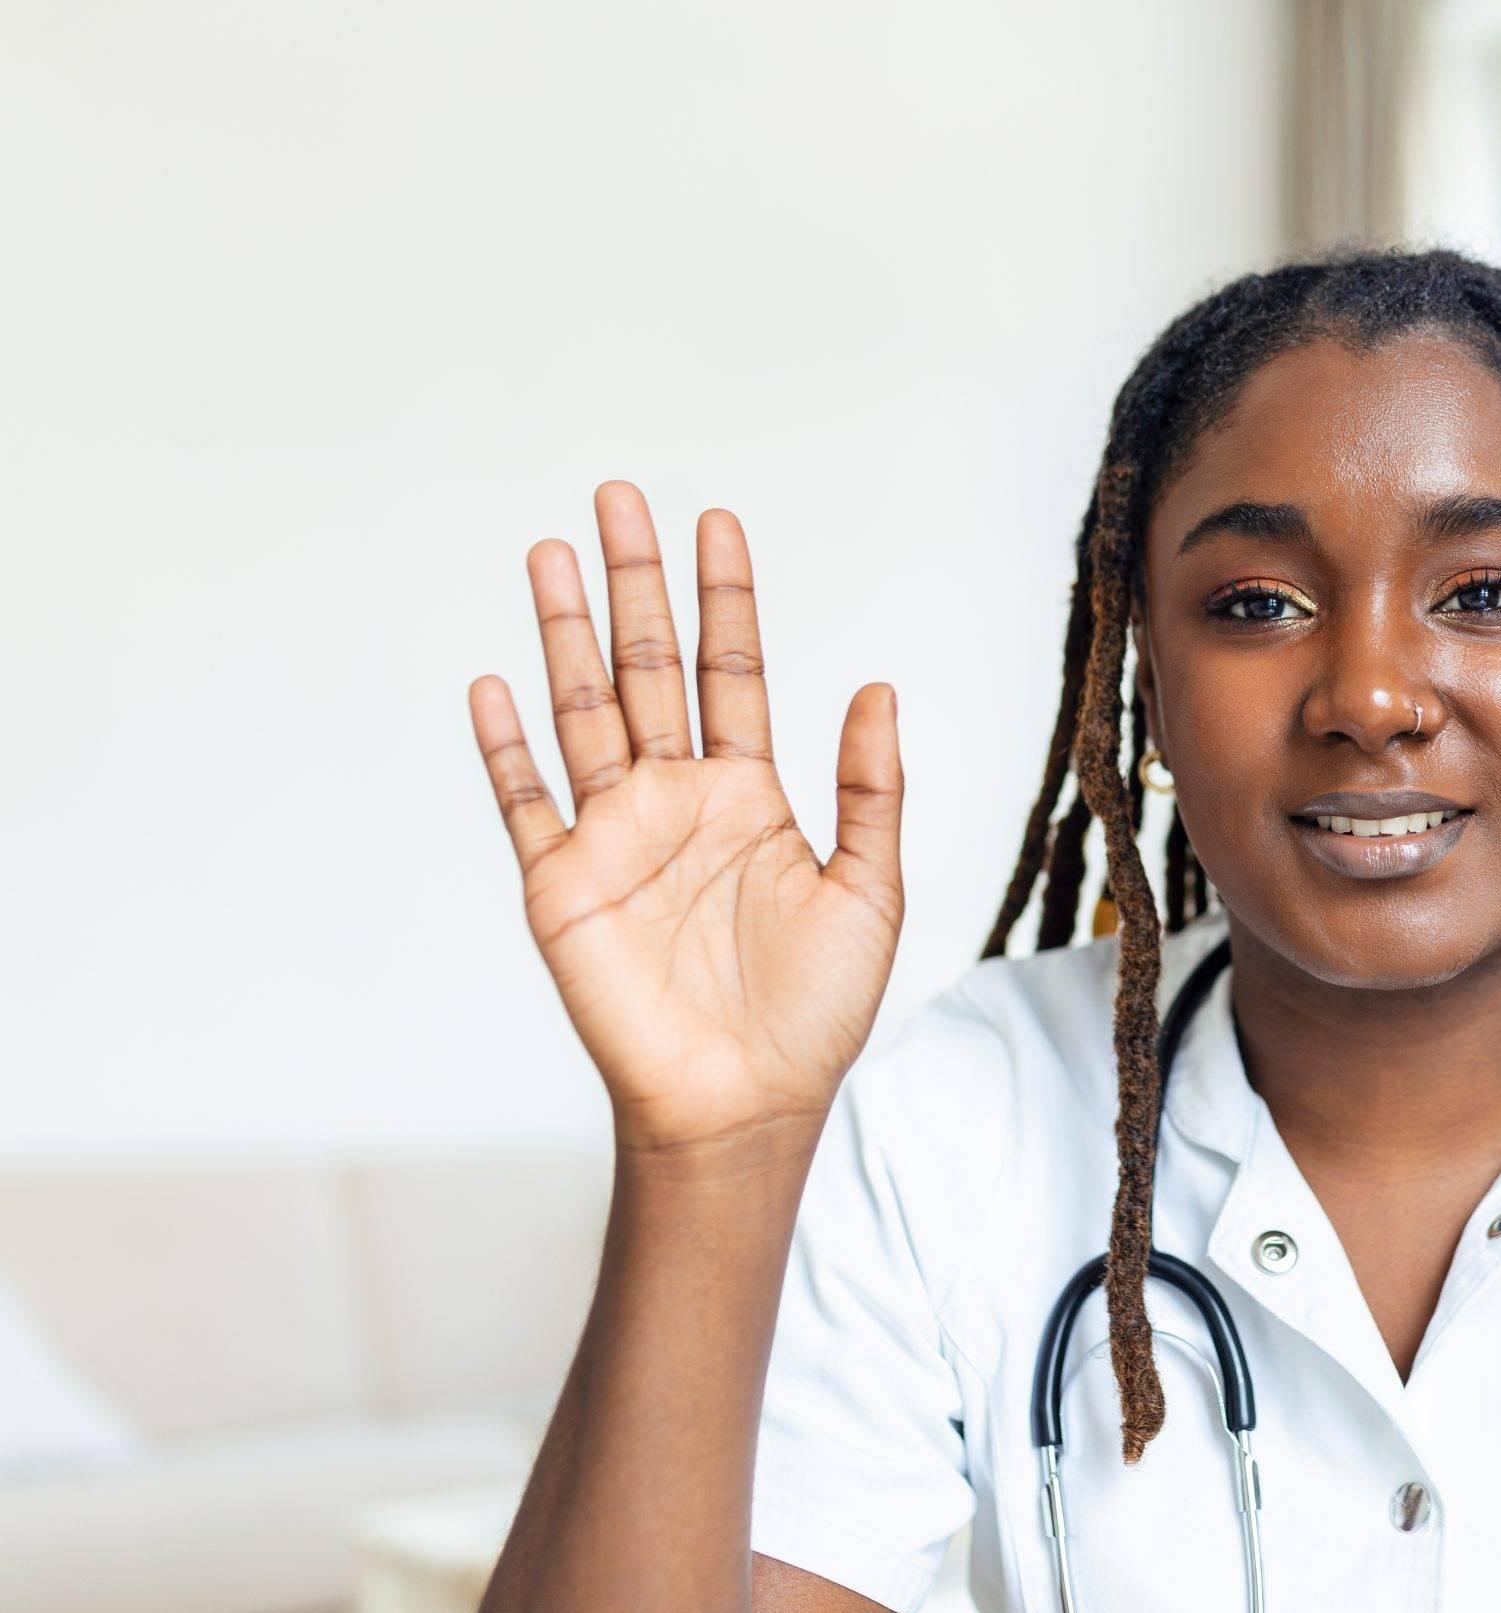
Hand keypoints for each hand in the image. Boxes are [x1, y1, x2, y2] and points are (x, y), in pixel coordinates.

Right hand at [467, 481, 901, 1153]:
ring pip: (583, 710)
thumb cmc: (814, 1012)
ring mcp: (615, 837)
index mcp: (750, 797)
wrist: (746, 1103)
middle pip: (649, 668)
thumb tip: (877, 686)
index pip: (732, 671)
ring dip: (564, 634)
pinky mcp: (563, 886)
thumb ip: (870, 788)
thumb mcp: (869, 891)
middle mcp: (676, 801)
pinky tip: (496, 683)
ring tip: (550, 553)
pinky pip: (527, 802)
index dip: (724, 599)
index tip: (716, 522)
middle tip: (618, 495)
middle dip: (634, 584)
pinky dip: (507, 745)